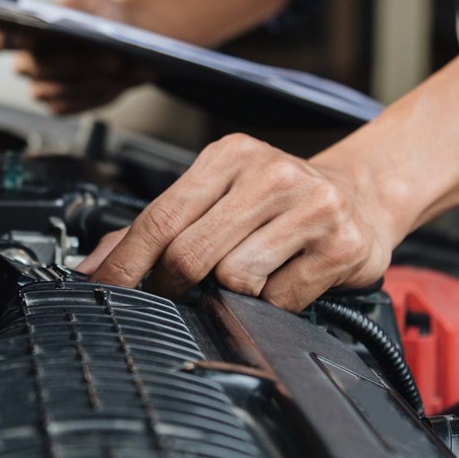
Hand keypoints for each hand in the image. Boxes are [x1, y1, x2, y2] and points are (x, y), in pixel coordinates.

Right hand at [0, 0, 154, 113]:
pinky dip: (88, 96)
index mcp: (23, 31)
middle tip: (105, 55)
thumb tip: (64, 21)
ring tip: (114, 67)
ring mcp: (41, 86)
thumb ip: (73, 3)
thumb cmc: (102, 16)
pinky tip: (109, 84)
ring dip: (83, 80)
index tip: (25, 33)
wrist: (129, 44)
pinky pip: (65, 106)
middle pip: (33, 65)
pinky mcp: (59, 105)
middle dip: (69, 60)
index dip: (0, 38)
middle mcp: (26, 61)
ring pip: (49, 90)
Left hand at [78, 133, 395, 311]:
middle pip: (191, 254)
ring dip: (236, 290)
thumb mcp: (220, 194)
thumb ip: (159, 226)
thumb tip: (96, 264)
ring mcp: (311, 207)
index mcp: (231, 155)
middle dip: (175, 284)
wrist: (362, 193)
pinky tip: (289, 276)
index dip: (127, 261)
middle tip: (181, 289)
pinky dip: (275, 301)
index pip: (162, 215)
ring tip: (259, 267)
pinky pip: (279, 300)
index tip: (105, 288)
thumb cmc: (279, 200)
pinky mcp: (340, 245)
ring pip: (235, 280)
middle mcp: (271, 173)